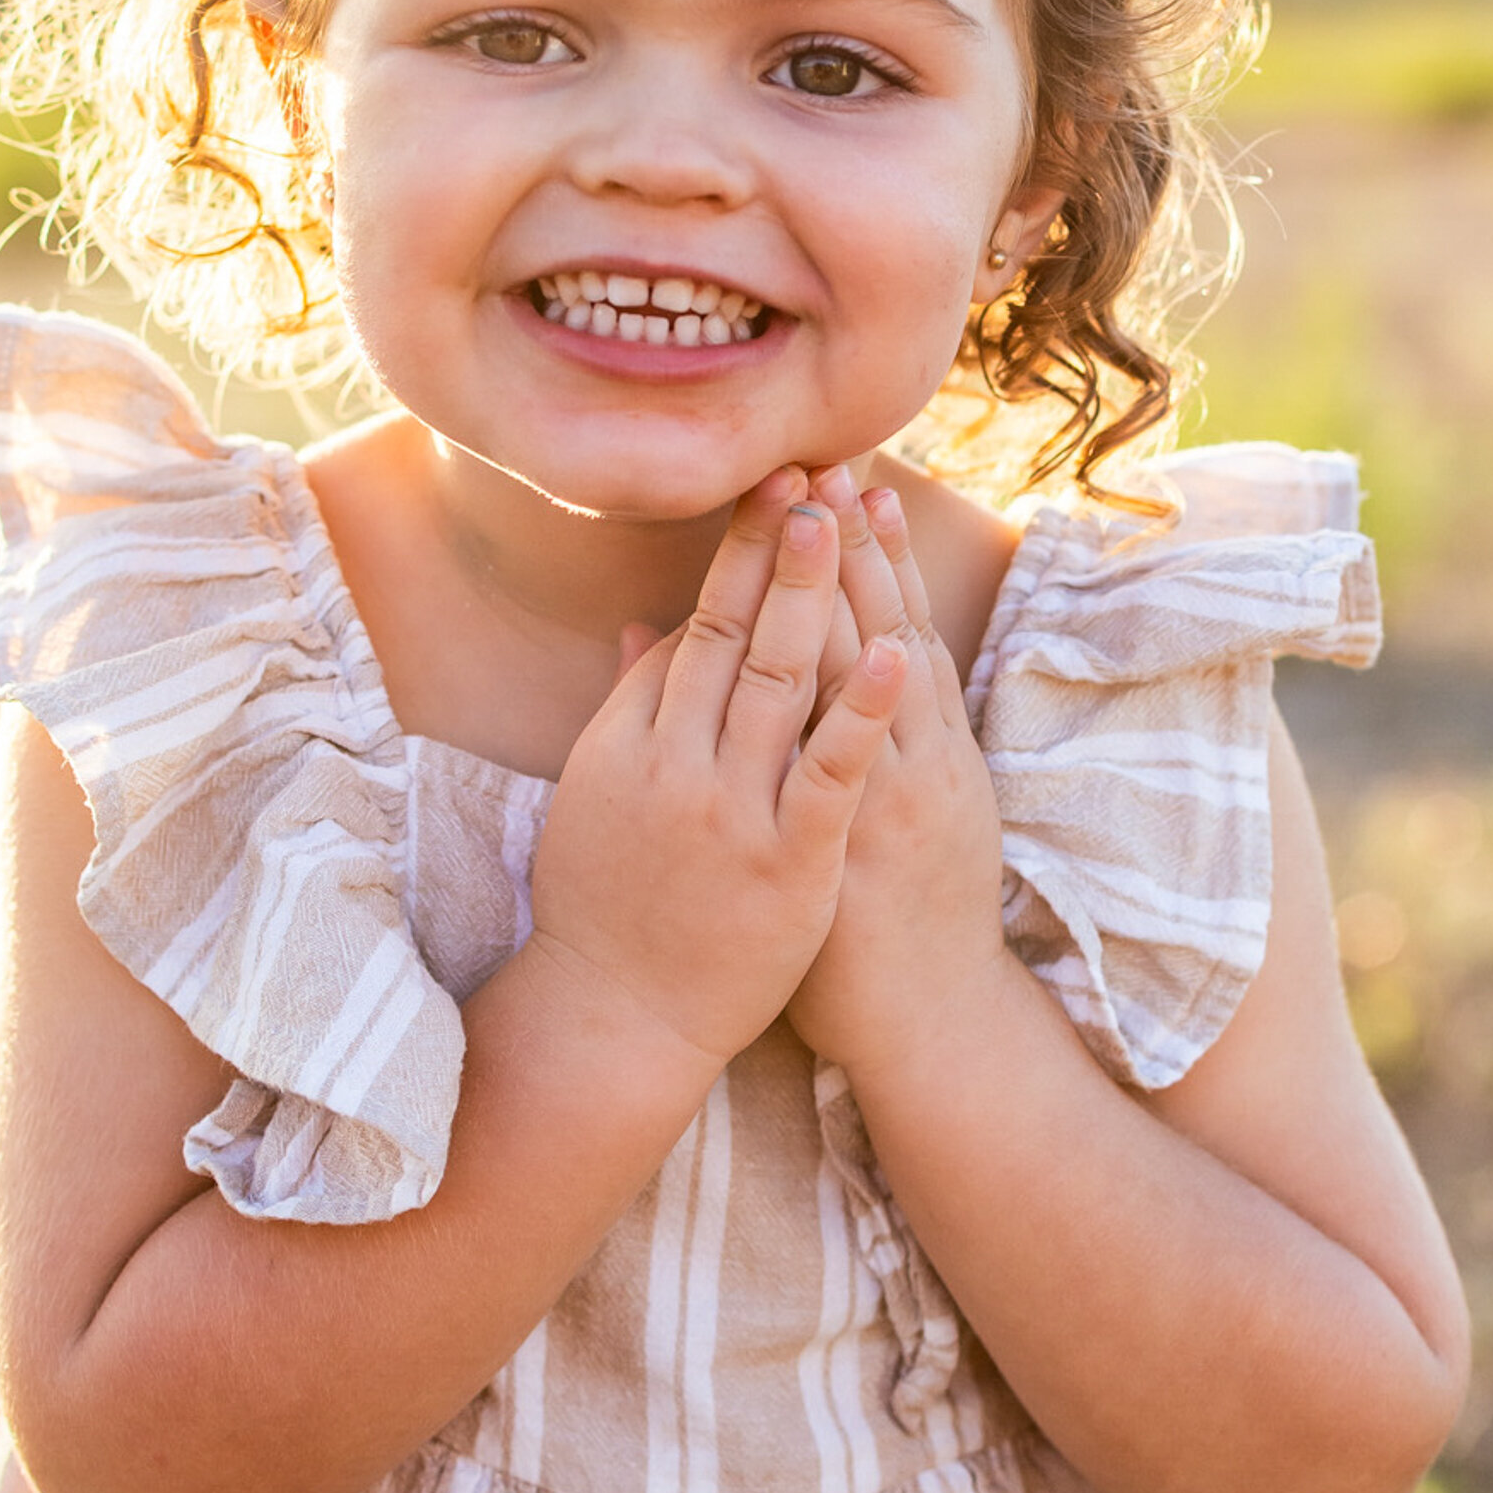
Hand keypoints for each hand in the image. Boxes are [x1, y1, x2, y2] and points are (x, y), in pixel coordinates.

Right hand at [526, 473, 902, 1076]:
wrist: (620, 1020)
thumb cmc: (608, 905)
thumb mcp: (599, 796)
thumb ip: (628, 706)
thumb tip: (646, 622)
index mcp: (631, 744)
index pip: (693, 631)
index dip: (735, 557)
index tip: (769, 489)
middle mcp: (677, 766)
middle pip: (732, 635)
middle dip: (771, 549)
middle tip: (803, 472)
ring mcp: (735, 814)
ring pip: (781, 683)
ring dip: (812, 595)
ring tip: (840, 519)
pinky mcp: (792, 864)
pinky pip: (832, 772)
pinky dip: (863, 709)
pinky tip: (892, 648)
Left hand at [782, 468, 1007, 1080]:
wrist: (933, 1022)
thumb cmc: (902, 924)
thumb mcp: (900, 814)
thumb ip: (867, 741)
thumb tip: (861, 675)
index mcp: (924, 748)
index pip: (898, 626)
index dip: (876, 552)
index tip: (855, 477)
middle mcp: (920, 759)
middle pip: (884, 630)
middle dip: (854, 546)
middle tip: (832, 460)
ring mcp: (895, 798)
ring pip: (875, 675)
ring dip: (849, 589)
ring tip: (829, 511)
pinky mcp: (865, 843)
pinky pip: (860, 758)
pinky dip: (868, 701)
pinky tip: (877, 645)